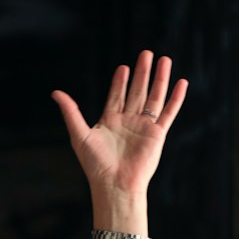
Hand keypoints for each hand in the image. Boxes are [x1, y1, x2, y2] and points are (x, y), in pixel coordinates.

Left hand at [51, 49, 187, 195]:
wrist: (115, 184)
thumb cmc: (96, 165)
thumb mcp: (80, 134)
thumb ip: (71, 112)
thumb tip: (56, 93)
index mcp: (110, 121)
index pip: (117, 96)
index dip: (120, 82)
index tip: (123, 67)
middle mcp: (128, 122)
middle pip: (137, 92)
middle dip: (142, 73)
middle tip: (146, 53)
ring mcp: (144, 127)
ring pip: (154, 97)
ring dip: (160, 79)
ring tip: (164, 60)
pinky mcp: (157, 134)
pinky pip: (169, 112)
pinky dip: (176, 98)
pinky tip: (182, 83)